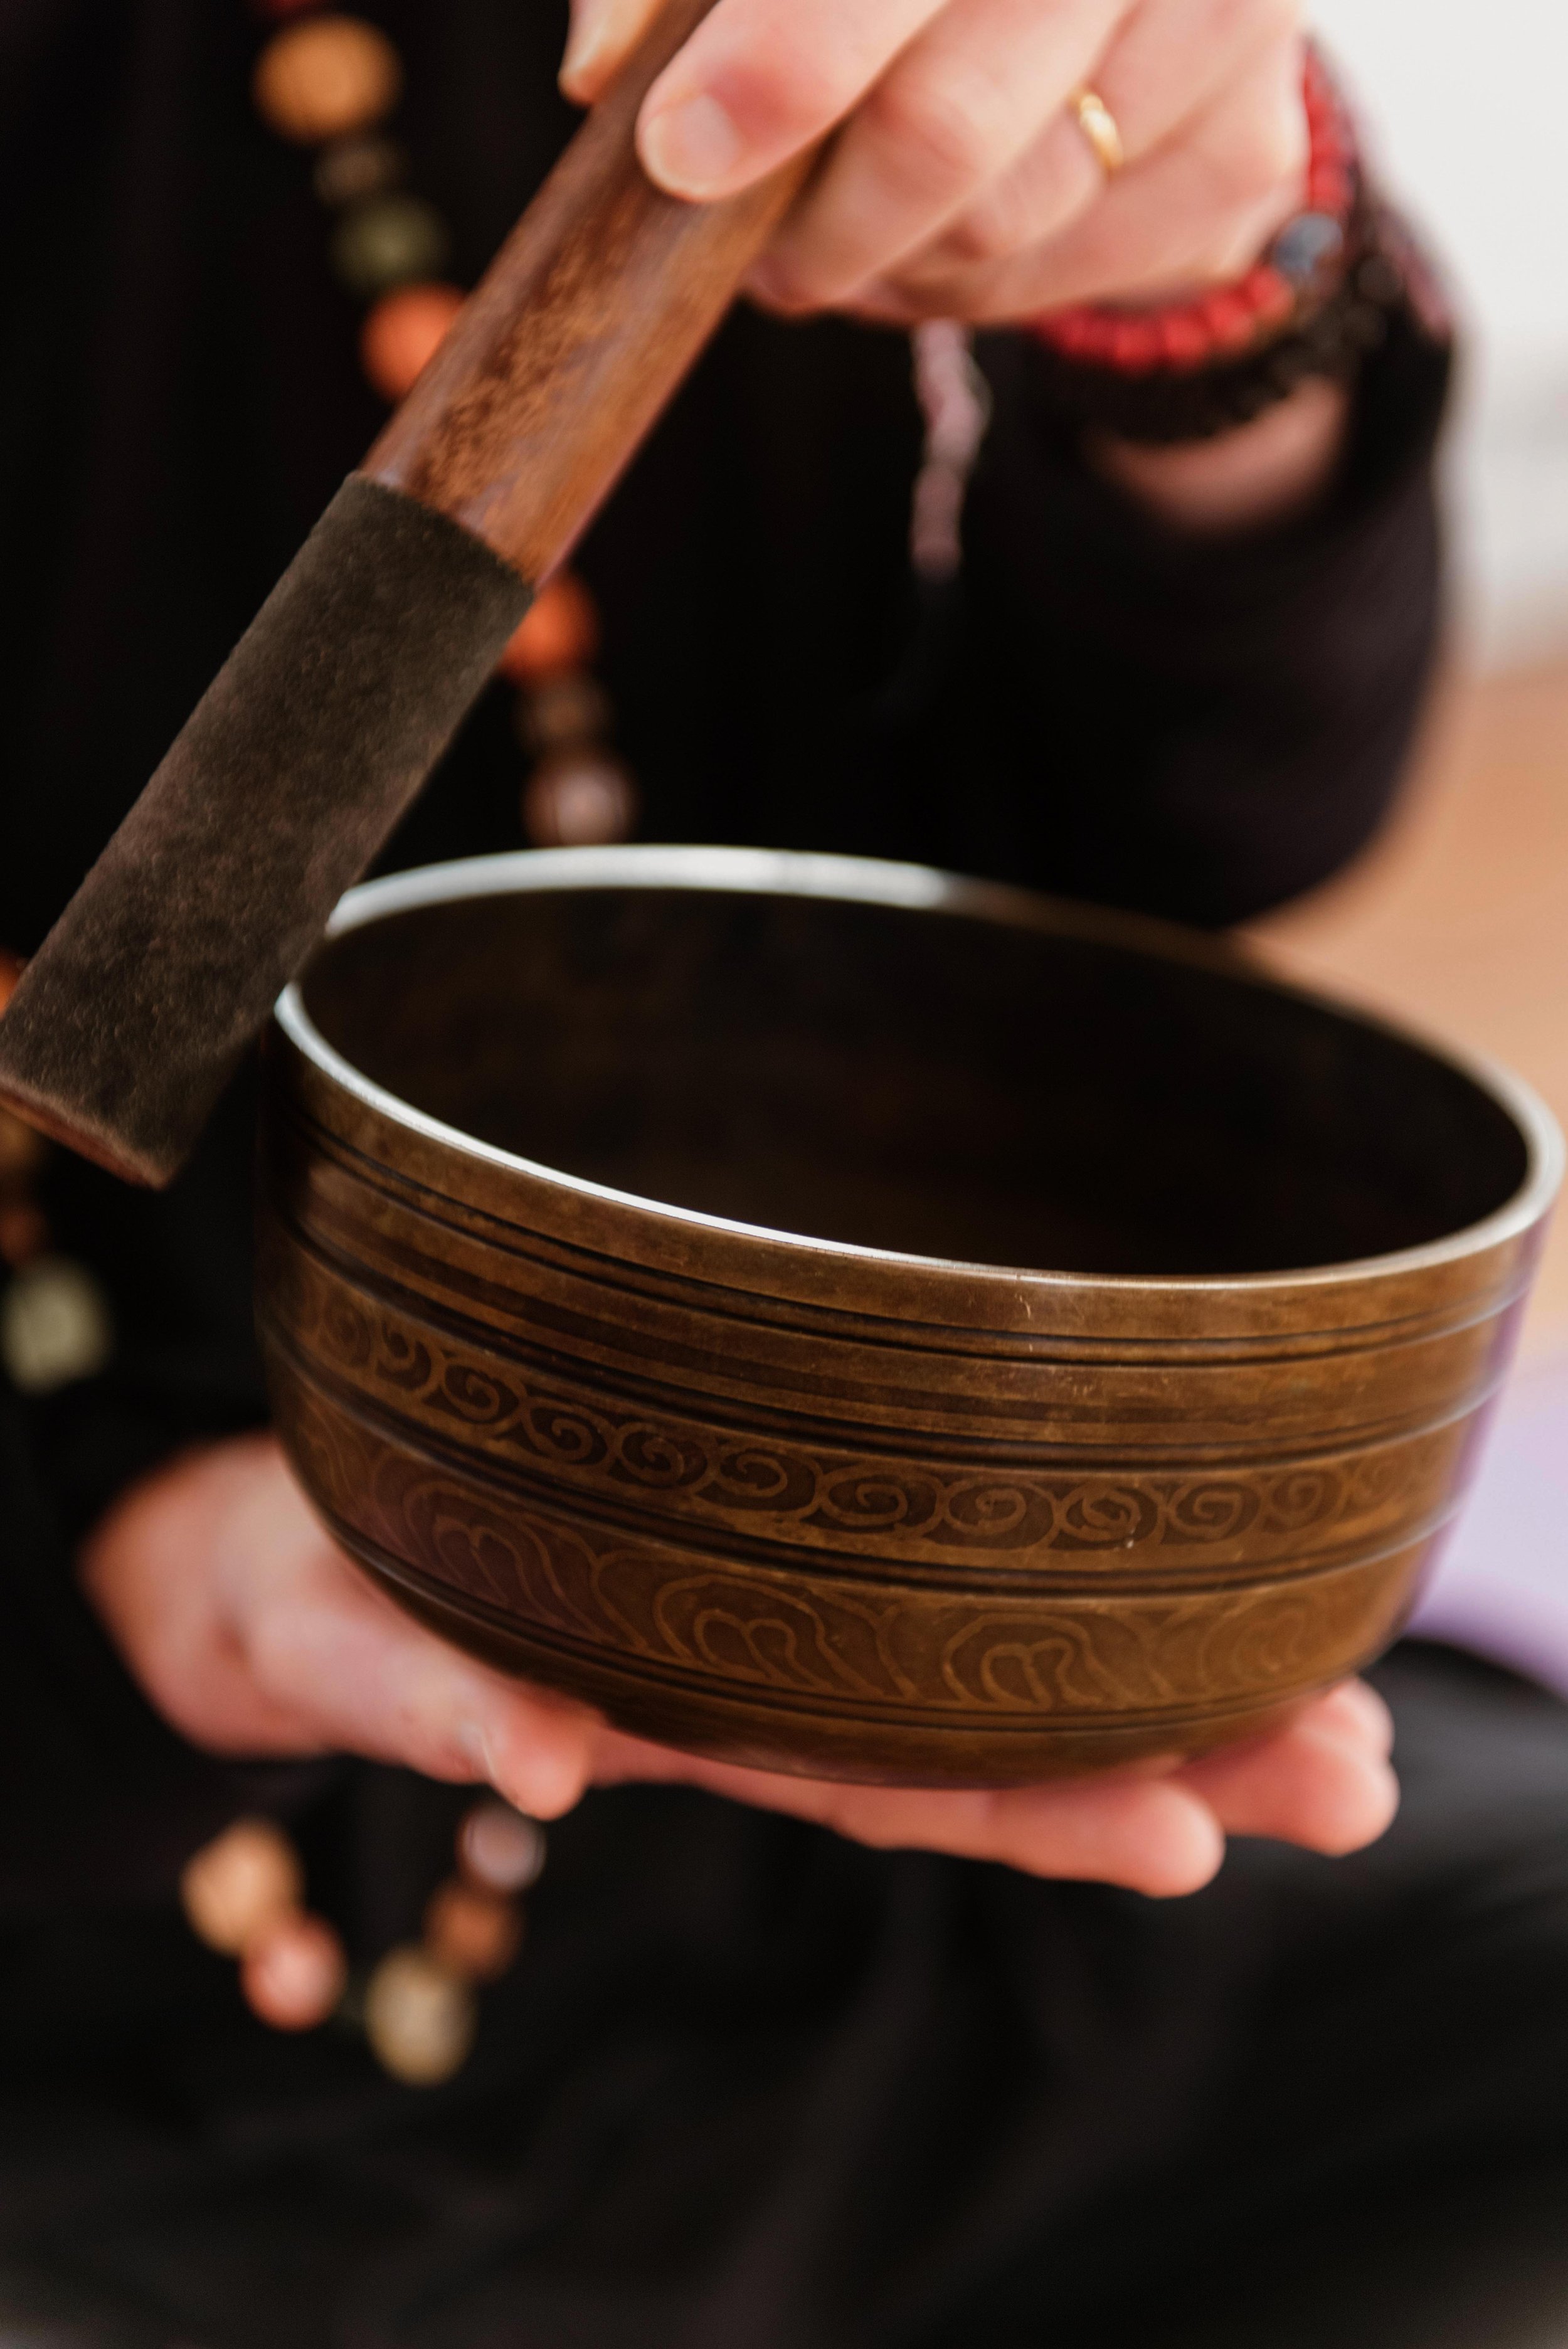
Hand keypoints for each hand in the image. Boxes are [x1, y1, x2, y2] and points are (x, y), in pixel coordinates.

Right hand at [82, 1435, 1397, 1899]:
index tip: (1193, 1826)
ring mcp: (772, 1602)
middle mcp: (764, 1669)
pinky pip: (921, 1558)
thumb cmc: (330, 1595)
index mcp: (682, 1711)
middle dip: (1171, 1755)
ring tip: (1339, 1699)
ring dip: (1163, 1681)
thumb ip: (438, 1700)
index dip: (1036, 1806)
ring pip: (987, 1656)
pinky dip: (1050, 1579)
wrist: (303, 1545)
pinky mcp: (755, 1517)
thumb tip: (546, 1763)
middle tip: (1350, 1766)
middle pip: (988, 1728)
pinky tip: (1191, 1573)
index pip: (884, 1777)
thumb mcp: (359, 1655)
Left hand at [563, 0, 1309, 325]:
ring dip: (888, 258)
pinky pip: (1058, 277)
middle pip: (949, 126)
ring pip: (1002, 220)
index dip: (788, 62)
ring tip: (848, 225)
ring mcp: (1231, 24)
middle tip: (756, 251)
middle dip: (822, 219)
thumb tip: (605, 70)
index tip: (684, 154)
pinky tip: (940, 232)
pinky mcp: (1245, 151)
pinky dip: (964, 284)